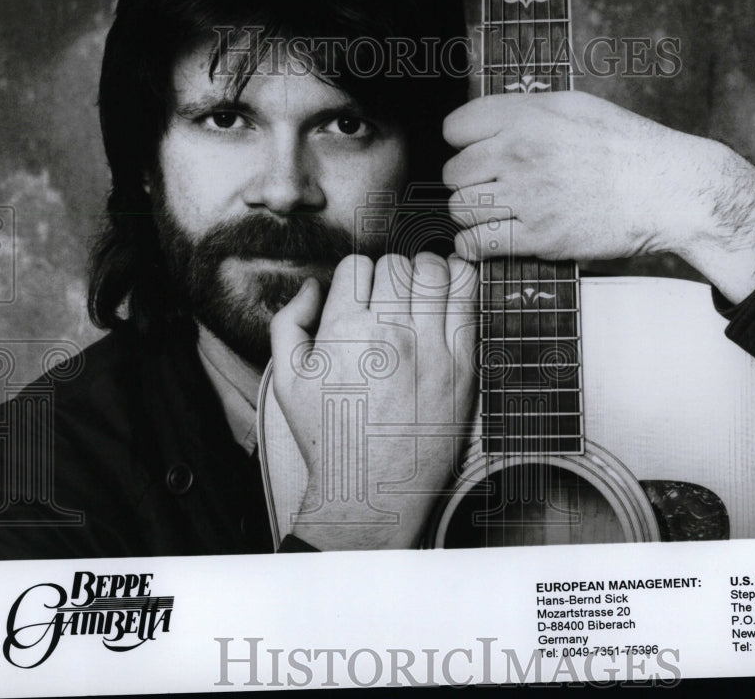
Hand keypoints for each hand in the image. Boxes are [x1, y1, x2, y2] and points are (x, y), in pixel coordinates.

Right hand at [269, 253, 478, 549]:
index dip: (356, 277)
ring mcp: (431, 349)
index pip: (356, 266)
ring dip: (424, 275)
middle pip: (396, 264)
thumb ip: (288, 323)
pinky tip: (448, 297)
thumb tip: (312, 286)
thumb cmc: (328, 435)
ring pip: (435, 272)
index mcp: (343, 333)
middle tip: (389, 298)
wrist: (371, 490)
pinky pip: (469, 299)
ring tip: (419, 295)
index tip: (360, 297)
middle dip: (389, 275)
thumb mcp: (285, 380)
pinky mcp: (463, 365)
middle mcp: (389, 335)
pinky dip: (460, 286)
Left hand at [442, 91, 754, 302]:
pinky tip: (486, 240)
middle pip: (453, 172)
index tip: (477, 152)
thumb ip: (526, 112)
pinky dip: (474, 246)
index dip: (463, 142)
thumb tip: (490, 123)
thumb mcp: (574, 107)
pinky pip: (477, 243)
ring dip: (472, 214)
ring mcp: (527, 195)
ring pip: (461, 208)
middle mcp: (520, 152)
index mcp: (527, 116)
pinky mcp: (538, 236)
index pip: (455, 127)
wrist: (668, 188)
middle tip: (489, 188)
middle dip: (467, 182)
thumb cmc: (627, 146)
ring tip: (491, 214)